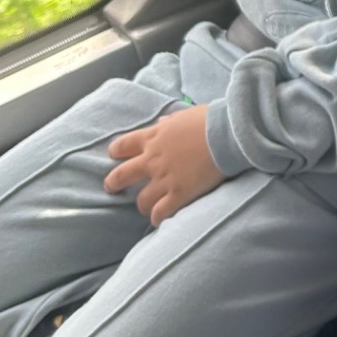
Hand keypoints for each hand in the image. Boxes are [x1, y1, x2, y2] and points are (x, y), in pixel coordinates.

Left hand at [104, 105, 225, 225]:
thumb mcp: (184, 116)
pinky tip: (159, 220)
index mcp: (154, 137)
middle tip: (111, 187)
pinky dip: (158, 218)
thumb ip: (170, 123)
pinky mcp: (179, 194)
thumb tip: (162, 124)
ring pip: (142, 200)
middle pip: (122, 175)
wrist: (225, 135)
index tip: (114, 155)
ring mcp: (164, 179)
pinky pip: (161, 213)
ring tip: (146, 208)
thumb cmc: (209, 121)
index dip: (117, 151)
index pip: (124, 145)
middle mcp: (153, 160)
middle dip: (114, 182)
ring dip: (142, 204)